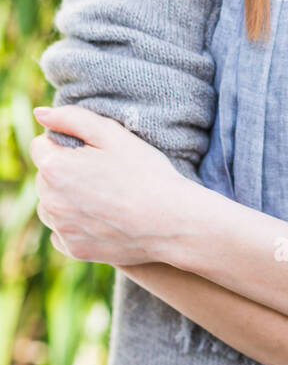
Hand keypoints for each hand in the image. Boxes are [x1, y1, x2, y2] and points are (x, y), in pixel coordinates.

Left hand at [29, 104, 187, 266]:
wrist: (171, 221)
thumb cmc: (145, 172)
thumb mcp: (112, 134)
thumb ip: (72, 118)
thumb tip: (40, 114)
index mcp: (54, 168)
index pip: (41, 145)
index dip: (67, 141)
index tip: (94, 149)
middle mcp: (49, 201)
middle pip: (45, 176)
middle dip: (65, 169)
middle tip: (105, 171)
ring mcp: (61, 229)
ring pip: (51, 205)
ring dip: (66, 198)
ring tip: (104, 195)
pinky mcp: (74, 250)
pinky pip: (62, 232)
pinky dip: (76, 224)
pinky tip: (103, 218)